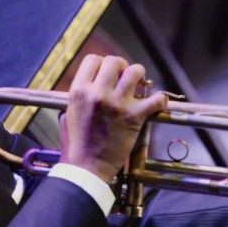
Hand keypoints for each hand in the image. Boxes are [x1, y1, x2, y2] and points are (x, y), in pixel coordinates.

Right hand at [59, 55, 167, 182]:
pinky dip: (159, 100)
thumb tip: (89, 86)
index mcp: (79, 91)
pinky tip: (156, 103)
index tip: (108, 73)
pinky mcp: (133, 118)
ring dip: (139, 76)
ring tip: (138, 86)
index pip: (93, 59)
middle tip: (124, 78)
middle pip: (115, 61)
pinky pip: (155, 99)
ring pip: (135, 72)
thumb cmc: (77, 143)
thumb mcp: (68, 113)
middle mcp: (97, 93)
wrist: (87, 167)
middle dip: (122, 67)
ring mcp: (116, 104)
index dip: (102, 64)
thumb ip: (79, 96)